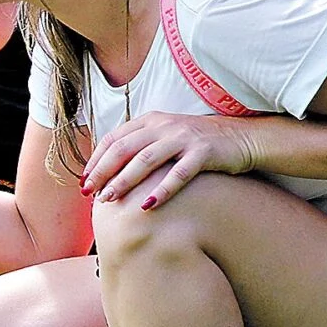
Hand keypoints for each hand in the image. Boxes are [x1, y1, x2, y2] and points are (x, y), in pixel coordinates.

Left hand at [82, 112, 257, 209]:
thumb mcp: (166, 137)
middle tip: (90, 193)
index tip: (84, 181)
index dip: (96, 160)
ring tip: (109, 199)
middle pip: (124, 149)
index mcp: (150, 121)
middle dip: (103, 172)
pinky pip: (179, 173)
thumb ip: (141, 147)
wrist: (242, 137)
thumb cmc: (198, 143)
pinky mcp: (203, 152)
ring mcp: (183, 138)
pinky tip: (148, 206)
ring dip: (124, 181)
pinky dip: (162, 189)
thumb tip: (109, 172)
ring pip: (145, 160)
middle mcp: (164, 126)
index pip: (114, 139)